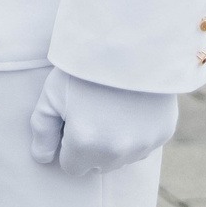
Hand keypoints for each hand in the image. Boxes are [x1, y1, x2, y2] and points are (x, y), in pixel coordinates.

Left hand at [28, 67, 178, 173]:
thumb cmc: (84, 65)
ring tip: (111, 106)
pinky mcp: (163, 133)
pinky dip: (137, 132)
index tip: (71, 120)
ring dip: (115, 142)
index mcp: (85, 144)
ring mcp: (143, 143)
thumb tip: (43, 159)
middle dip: (91, 147)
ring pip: (123, 158)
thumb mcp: (51, 94)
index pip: (72, 167)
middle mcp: (116, 151)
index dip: (68, 144)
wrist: (130, 39)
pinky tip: (131, 105)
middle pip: (98, 166)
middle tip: (91, 111)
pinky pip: (144, 145)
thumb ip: (42, 131)